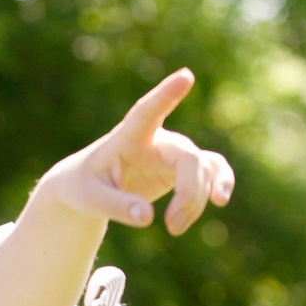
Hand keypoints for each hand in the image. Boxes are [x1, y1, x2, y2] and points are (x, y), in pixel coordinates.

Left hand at [38, 70, 234, 235]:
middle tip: (171, 226)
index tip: (186, 76)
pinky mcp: (183, 167)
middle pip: (188, 158)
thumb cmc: (85, 186)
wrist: (91, 187)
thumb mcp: (90, 199)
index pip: (147, 112)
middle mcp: (156, 138)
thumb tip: (147, 218)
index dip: (166, 95)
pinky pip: (213, 169)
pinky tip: (220, 200)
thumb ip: (115, 207)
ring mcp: (173, 151)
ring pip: (203, 169)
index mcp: (128, 137)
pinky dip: (221, 183)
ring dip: (196, 200)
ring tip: (174, 228)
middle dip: (188, 194)